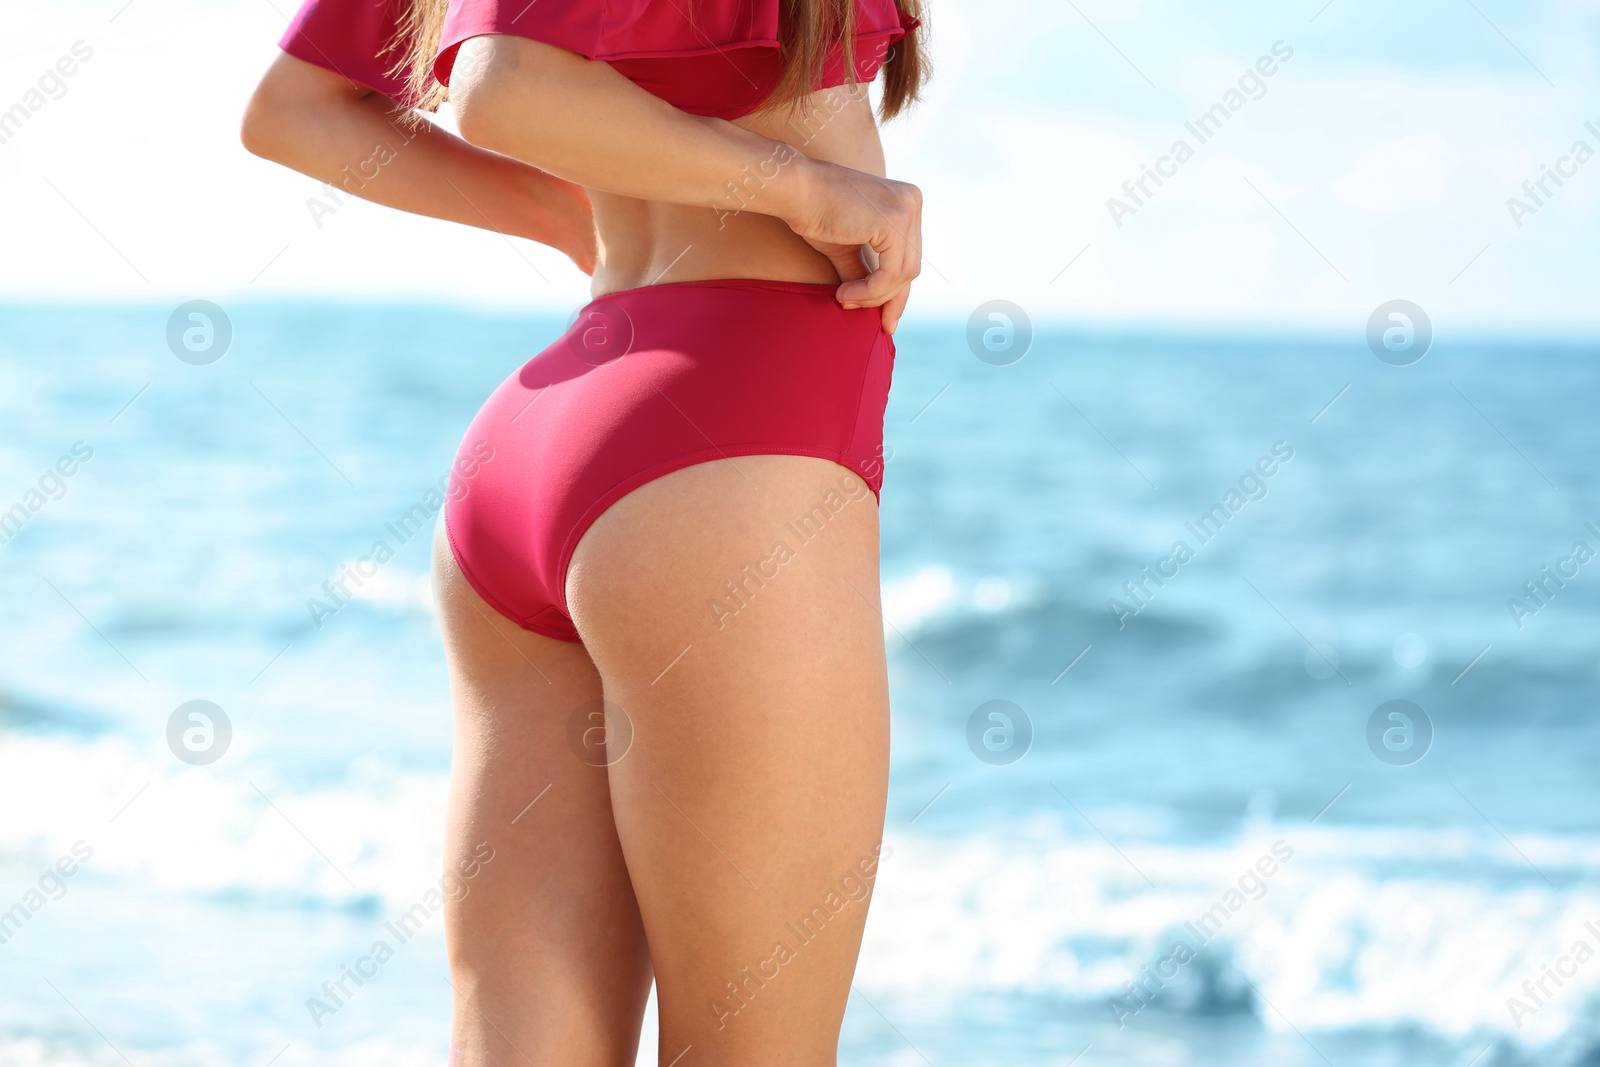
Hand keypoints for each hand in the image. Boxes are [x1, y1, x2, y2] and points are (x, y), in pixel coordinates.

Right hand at [784, 158, 921, 333]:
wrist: (795, 189)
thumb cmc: (815, 213)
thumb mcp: (849, 247)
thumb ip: (866, 270)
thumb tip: (876, 302)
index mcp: (907, 201)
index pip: (909, 255)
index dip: (896, 291)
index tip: (886, 320)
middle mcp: (913, 201)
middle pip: (910, 267)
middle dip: (884, 297)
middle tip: (854, 309)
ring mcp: (906, 209)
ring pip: (903, 275)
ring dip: (873, 296)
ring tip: (844, 299)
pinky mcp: (893, 222)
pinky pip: (890, 274)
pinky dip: (869, 291)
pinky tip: (844, 294)